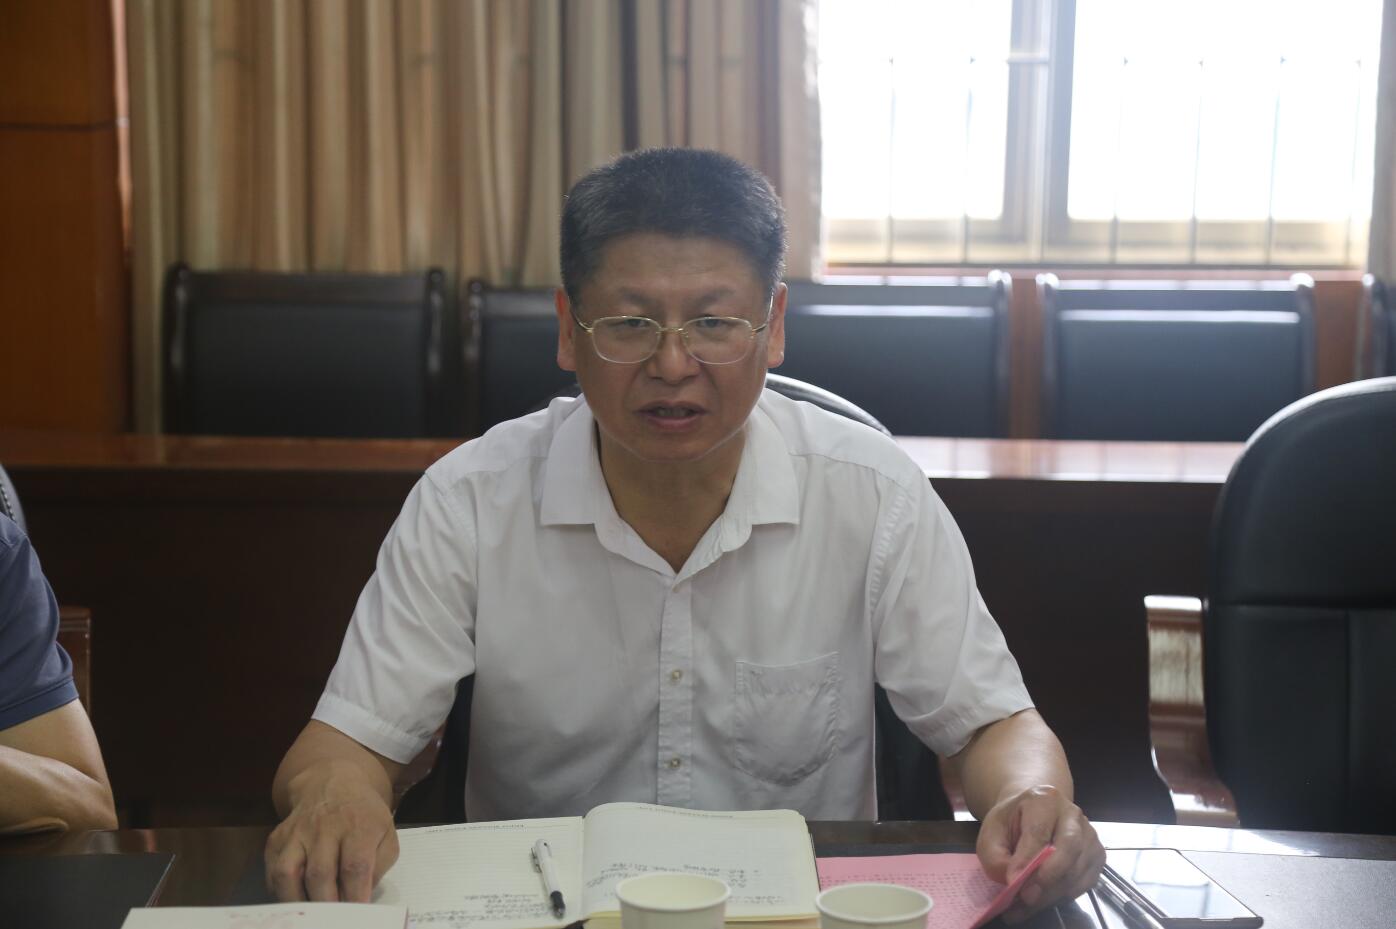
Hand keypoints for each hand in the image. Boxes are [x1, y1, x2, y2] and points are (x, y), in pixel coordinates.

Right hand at [265, 760, 399, 901]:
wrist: (333, 783)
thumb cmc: (364, 816)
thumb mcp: (386, 834)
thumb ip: (379, 866)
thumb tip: (361, 897)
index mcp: (359, 825)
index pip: (354, 866)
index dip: (354, 896)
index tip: (356, 913)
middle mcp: (325, 827)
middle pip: (319, 873)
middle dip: (326, 904)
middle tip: (333, 919)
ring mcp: (297, 832)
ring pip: (287, 873)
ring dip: (297, 901)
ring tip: (310, 915)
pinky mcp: (277, 838)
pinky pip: (271, 871)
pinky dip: (279, 891)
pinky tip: (294, 898)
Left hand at [976, 784, 1104, 923]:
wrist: (1030, 814)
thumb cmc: (1011, 823)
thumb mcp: (991, 832)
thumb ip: (995, 855)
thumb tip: (1012, 880)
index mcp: (1044, 800)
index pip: (1039, 832)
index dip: (1027, 860)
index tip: (1012, 882)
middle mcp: (1073, 815)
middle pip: (1069, 847)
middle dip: (1048, 877)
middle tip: (1026, 897)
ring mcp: (1089, 835)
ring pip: (1078, 869)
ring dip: (1051, 894)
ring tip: (1025, 907)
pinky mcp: (1097, 856)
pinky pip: (1084, 882)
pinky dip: (1062, 897)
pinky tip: (1040, 902)